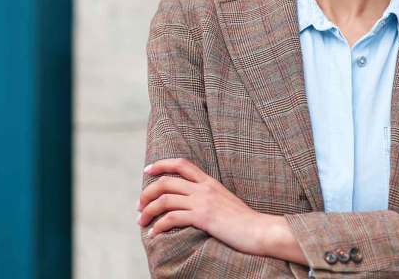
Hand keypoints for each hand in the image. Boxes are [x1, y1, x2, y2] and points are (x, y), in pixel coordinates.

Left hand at [137, 158, 273, 255]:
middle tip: (139, 205)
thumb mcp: (225, 200)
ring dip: (148, 210)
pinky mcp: (203, 217)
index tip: (147, 170)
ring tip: (141, 221)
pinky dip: (158, 226)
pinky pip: (172, 218)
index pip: (182, 164)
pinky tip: (154, 234)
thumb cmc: (244, 220)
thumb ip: (208, 196)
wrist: (259, 230)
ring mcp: (203, 202)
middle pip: (167, 181)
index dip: (162, 164)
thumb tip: (191, 201)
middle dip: (147, 192)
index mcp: (209, 181)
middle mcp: (204, 188)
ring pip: (165, 199)